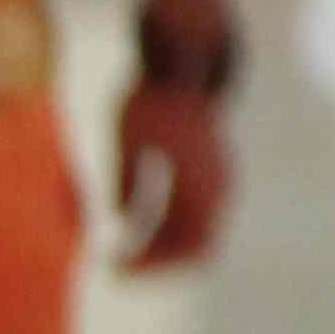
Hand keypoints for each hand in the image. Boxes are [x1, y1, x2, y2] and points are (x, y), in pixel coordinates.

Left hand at [116, 79, 232, 271]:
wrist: (185, 64)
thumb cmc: (151, 98)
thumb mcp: (127, 138)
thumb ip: (127, 179)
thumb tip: (118, 219)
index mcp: (200, 179)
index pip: (188, 244)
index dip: (154, 264)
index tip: (115, 269)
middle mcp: (218, 184)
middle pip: (195, 245)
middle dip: (156, 262)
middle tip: (115, 269)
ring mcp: (219, 179)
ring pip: (195, 232)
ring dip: (161, 247)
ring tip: (119, 253)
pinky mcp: (212, 173)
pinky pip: (194, 215)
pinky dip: (167, 229)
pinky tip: (133, 229)